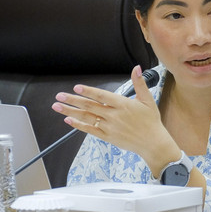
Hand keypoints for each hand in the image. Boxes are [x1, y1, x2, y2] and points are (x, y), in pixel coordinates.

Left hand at [52, 65, 179, 171]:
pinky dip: (78, 125)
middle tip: (59, 96)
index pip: (101, 96)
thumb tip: (136, 68)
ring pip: (87, 117)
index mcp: (122, 104)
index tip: (76, 88)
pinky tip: (68, 119)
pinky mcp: (107, 137)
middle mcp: (114, 116)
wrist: (152, 143)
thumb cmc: (150, 121)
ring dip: (70, 111)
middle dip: (72, 100)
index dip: (88, 92)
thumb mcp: (147, 100)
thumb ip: (139, 83)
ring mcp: (109, 127)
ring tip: (57, 106)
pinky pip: (90, 130)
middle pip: (90, 106)